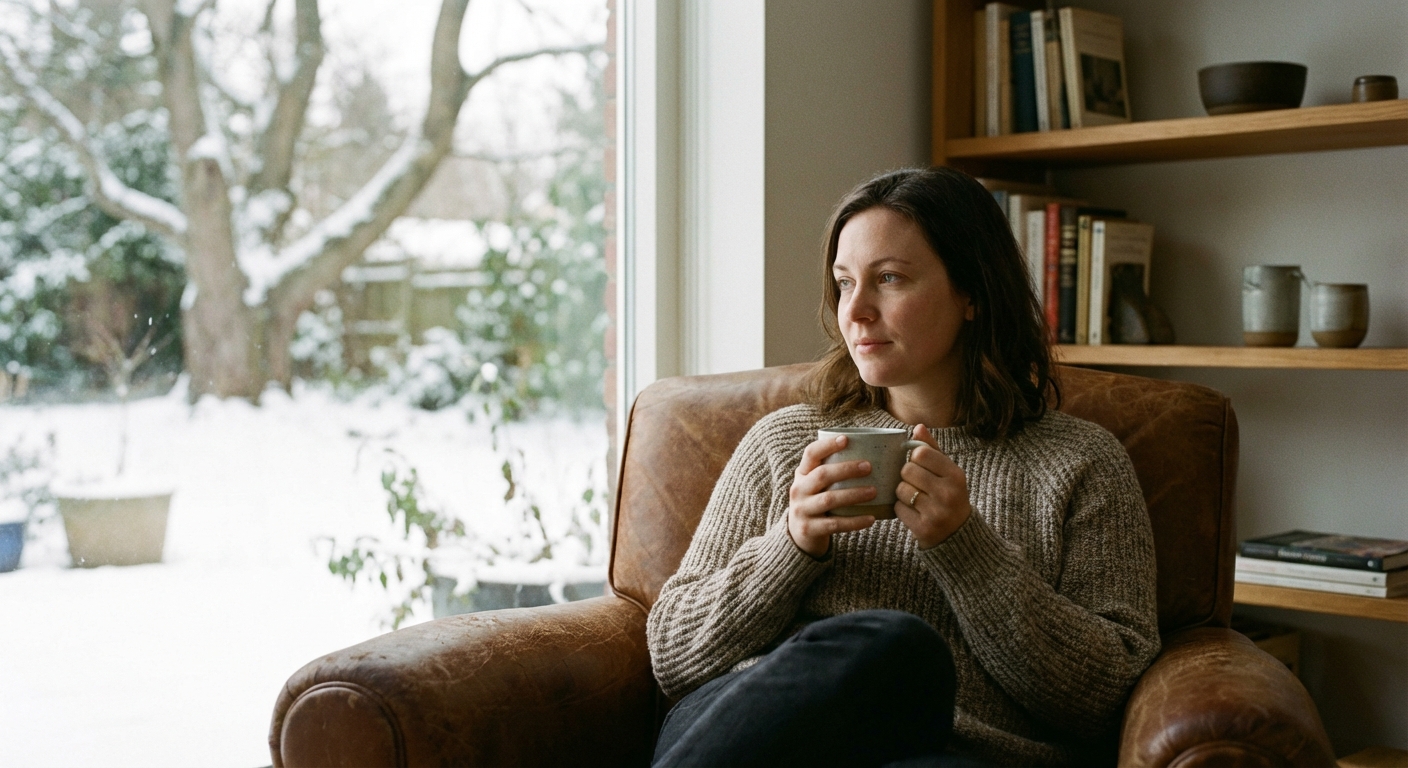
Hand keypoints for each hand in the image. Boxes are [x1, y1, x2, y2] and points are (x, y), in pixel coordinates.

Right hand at [787, 434, 878, 557]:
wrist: (799, 535)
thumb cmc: (817, 502)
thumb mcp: (816, 485)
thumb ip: (832, 472)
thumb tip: (872, 455)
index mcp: (802, 474)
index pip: (811, 454)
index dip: (827, 445)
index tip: (846, 439)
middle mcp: (798, 490)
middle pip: (822, 475)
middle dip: (846, 469)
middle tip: (869, 467)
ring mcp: (801, 510)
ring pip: (829, 499)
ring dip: (853, 494)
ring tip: (874, 491)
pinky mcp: (809, 529)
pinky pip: (835, 524)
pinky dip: (854, 521)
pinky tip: (871, 518)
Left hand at [894, 424, 971, 548]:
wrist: (958, 533)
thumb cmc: (949, 495)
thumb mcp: (947, 471)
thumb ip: (932, 449)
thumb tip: (918, 427)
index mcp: (955, 476)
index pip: (920, 453)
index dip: (914, 458)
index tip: (919, 465)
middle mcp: (948, 494)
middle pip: (907, 470)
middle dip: (907, 476)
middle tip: (916, 483)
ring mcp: (936, 512)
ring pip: (900, 489)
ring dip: (903, 493)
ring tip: (915, 498)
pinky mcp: (923, 528)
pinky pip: (898, 508)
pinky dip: (902, 508)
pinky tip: (914, 511)